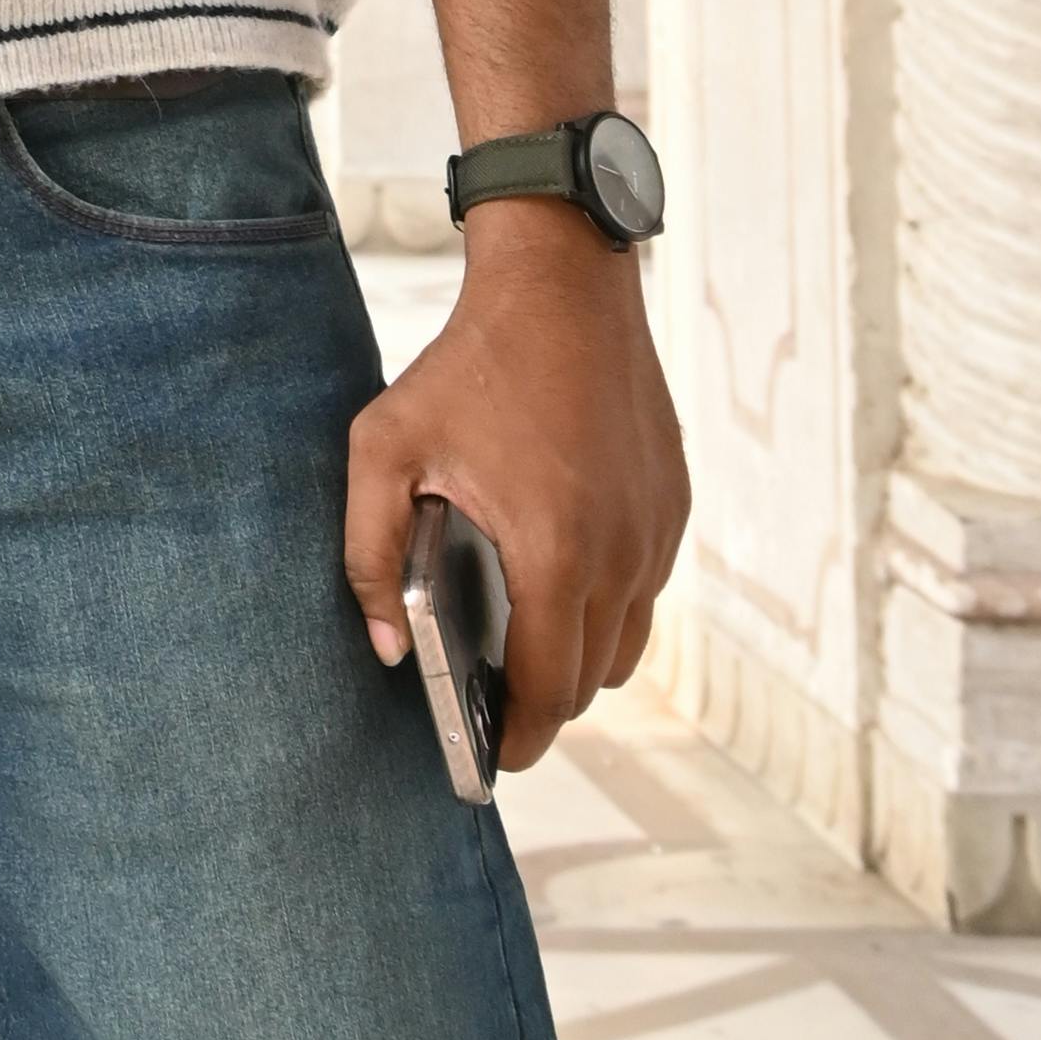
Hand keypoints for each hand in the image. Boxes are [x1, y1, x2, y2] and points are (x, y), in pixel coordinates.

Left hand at [343, 211, 687, 766]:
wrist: (562, 283)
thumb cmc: (466, 365)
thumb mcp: (384, 447)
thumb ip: (366, 555)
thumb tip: (385, 649)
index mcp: (558, 553)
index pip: (551, 689)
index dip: (522, 737)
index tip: (496, 757)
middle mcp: (624, 555)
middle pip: (593, 679)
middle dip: (547, 704)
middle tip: (497, 702)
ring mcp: (658, 532)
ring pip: (628, 642)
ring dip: (581, 658)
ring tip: (524, 645)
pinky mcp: (674, 505)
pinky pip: (646, 588)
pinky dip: (608, 604)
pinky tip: (557, 575)